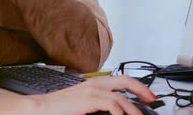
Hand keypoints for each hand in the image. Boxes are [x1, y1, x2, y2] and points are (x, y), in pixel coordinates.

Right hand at [31, 76, 157, 114]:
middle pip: (125, 81)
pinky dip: (121, 112)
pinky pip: (112, 104)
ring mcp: (91, 90)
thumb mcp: (83, 106)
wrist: (39, 108)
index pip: (120, 80)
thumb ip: (97, 106)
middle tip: (153, 99)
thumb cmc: (58, 109)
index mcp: (93, 84)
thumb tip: (113, 112)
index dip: (137, 86)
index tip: (147, 95)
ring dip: (134, 108)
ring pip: (121, 96)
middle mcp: (94, 84)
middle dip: (142, 90)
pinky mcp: (88, 99)